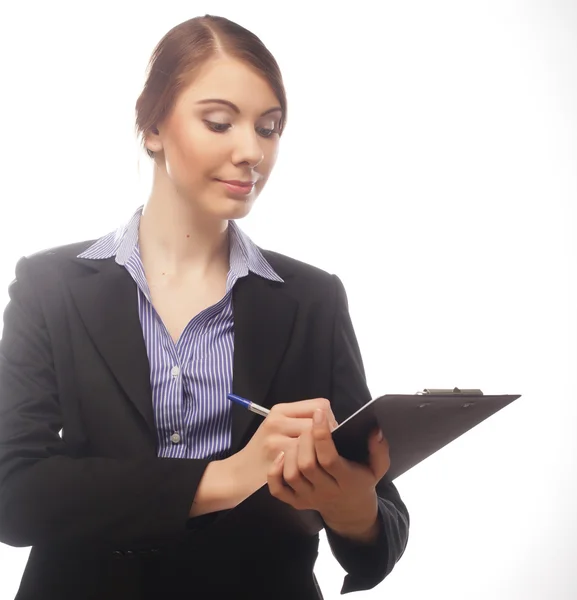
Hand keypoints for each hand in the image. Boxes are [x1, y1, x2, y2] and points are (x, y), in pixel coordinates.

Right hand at [232, 398, 338, 497]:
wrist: (239, 474)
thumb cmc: (264, 451)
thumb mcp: (279, 428)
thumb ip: (300, 421)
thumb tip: (331, 424)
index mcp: (280, 410)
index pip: (319, 405)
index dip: (328, 419)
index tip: (328, 432)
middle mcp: (277, 421)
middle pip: (317, 423)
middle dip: (328, 438)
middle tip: (326, 450)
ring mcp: (274, 441)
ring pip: (311, 441)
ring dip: (319, 453)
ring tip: (319, 460)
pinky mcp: (275, 462)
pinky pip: (302, 460)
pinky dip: (309, 466)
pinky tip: (307, 471)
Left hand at [267, 408, 390, 540]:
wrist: (350, 510)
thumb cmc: (361, 480)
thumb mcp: (377, 468)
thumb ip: (379, 450)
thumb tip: (375, 430)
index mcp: (347, 481)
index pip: (329, 458)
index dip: (322, 434)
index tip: (320, 413)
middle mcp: (326, 491)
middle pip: (307, 465)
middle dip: (306, 439)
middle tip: (310, 425)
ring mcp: (309, 498)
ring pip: (292, 475)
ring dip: (291, 451)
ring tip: (300, 437)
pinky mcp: (296, 502)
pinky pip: (278, 490)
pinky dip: (275, 471)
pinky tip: (282, 455)